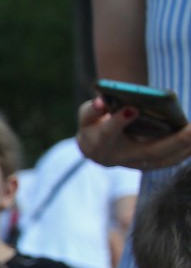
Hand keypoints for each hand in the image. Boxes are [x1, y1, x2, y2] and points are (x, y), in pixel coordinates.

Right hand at [76, 94, 190, 170]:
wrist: (96, 149)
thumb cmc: (94, 126)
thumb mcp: (87, 116)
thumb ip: (93, 110)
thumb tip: (102, 102)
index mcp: (99, 142)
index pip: (108, 132)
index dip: (119, 120)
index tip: (133, 107)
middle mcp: (119, 157)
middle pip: (149, 151)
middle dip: (174, 140)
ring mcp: (135, 164)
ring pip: (163, 159)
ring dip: (185, 148)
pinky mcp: (148, 166)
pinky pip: (169, 161)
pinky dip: (185, 152)